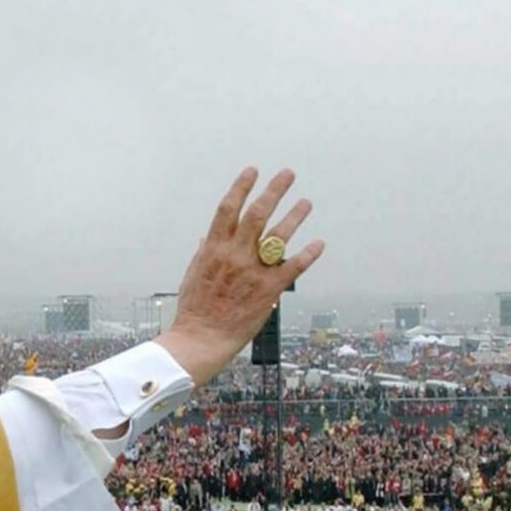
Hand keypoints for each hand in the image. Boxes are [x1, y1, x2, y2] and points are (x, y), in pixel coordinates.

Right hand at [156, 168, 323, 386]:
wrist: (202, 339)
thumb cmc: (194, 310)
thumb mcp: (192, 275)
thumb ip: (203, 254)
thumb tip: (206, 239)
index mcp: (214, 248)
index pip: (228, 209)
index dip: (241, 187)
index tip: (252, 171)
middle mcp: (235, 255)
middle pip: (258, 213)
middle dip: (274, 190)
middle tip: (288, 174)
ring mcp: (253, 271)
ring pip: (278, 235)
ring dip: (295, 215)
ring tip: (306, 202)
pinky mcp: (269, 289)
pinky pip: (293, 266)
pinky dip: (308, 254)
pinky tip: (318, 243)